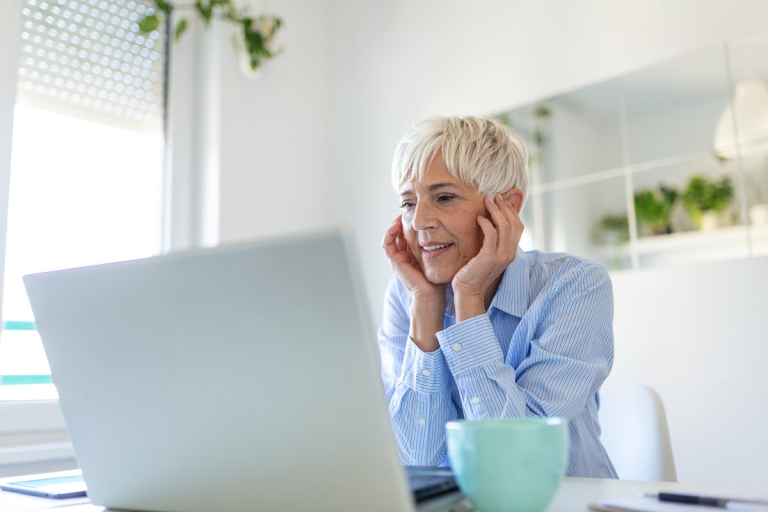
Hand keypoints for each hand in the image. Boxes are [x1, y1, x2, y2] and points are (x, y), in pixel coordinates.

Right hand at [381, 215, 445, 301]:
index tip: (417, 214)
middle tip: (408, 210)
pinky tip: (397, 224)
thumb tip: (451, 232)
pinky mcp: (394, 262)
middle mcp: (404, 258)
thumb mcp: (441, 259)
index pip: (409, 236)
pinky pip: (386, 244)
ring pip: (390, 238)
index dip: (411, 224)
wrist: (431, 296)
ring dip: (394, 225)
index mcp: (414, 257)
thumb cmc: (439, 281)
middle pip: (399, 235)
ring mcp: (397, 260)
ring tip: (400, 215)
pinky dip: (389, 233)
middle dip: (402, 222)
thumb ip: (442, 248)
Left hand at [451, 193, 523, 319]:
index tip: (502, 200)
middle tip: (495, 196)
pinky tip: (479, 218)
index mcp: (510, 252)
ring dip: (496, 211)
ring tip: (487, 201)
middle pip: (514, 224)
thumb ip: (491, 243)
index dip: (511, 211)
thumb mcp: (487, 256)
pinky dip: (486, 223)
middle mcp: (509, 253)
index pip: (518, 227)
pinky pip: (491, 234)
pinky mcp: (489, 257)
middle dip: (505, 207)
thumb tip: (489, 226)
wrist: (468, 292)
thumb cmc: (473, 274)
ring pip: (505, 226)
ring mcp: (501, 256)